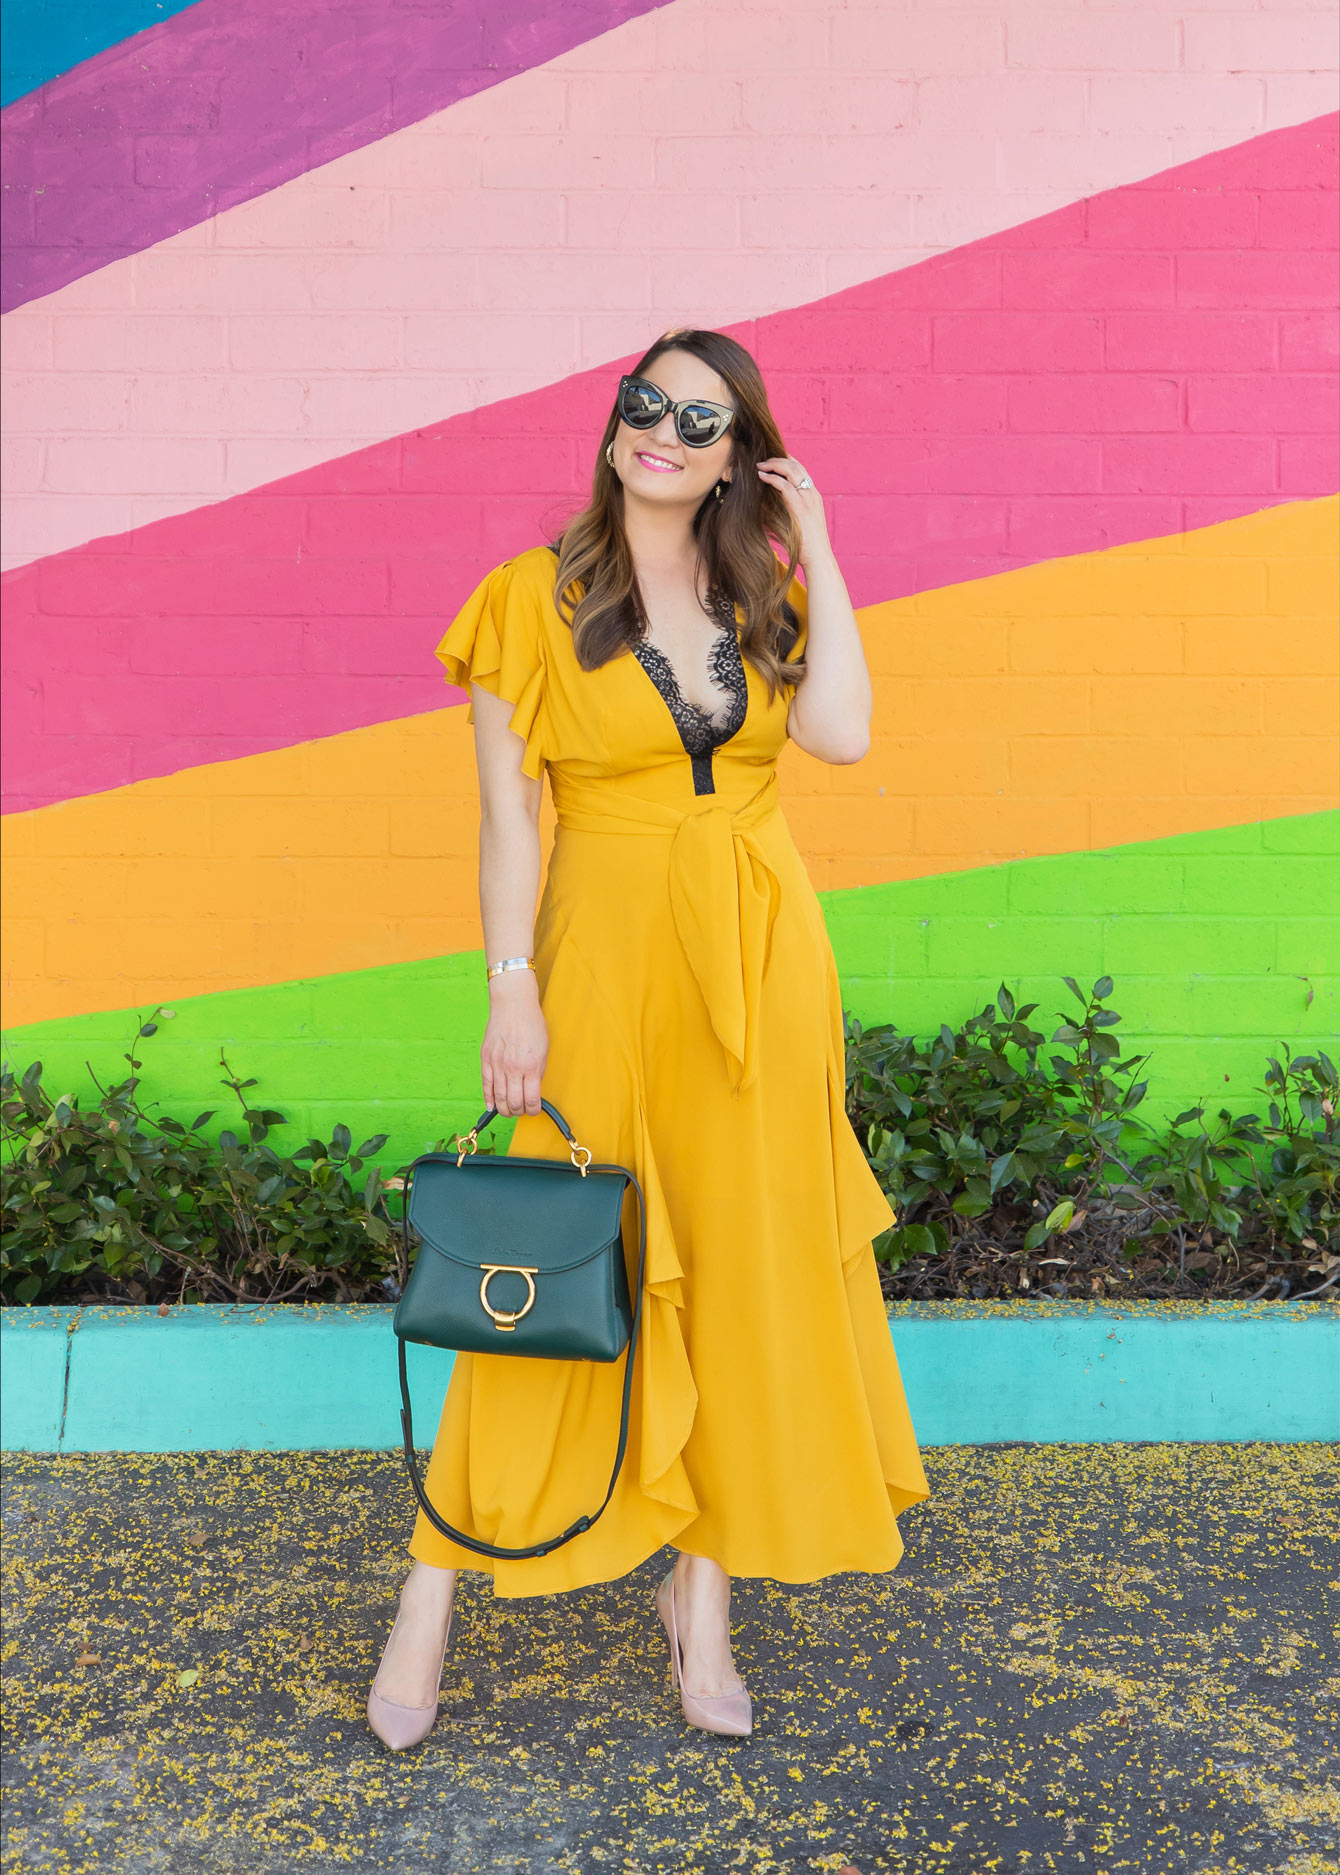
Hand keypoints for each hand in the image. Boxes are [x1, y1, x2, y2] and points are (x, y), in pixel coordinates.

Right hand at [482, 973, 547, 1115]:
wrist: (513, 1004)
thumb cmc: (531, 1024)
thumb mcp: (544, 1049)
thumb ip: (538, 1071)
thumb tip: (533, 1090)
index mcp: (531, 1066)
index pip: (531, 1100)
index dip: (533, 1110)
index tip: (534, 1109)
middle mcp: (513, 1068)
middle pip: (514, 1103)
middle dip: (519, 1111)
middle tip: (522, 1110)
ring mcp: (497, 1064)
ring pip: (499, 1098)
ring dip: (505, 1109)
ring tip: (509, 1109)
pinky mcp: (486, 1059)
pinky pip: (486, 1086)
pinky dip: (489, 1099)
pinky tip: (492, 1106)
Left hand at [755, 456, 831, 568]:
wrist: (818, 557)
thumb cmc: (805, 544)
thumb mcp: (798, 521)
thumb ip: (787, 509)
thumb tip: (764, 503)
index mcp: (813, 495)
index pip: (801, 470)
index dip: (787, 460)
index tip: (773, 459)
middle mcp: (812, 494)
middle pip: (796, 466)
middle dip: (778, 459)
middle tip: (762, 461)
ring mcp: (808, 499)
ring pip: (792, 471)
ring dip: (773, 465)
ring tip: (760, 466)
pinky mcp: (801, 507)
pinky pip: (785, 486)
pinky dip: (772, 478)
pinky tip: (762, 477)